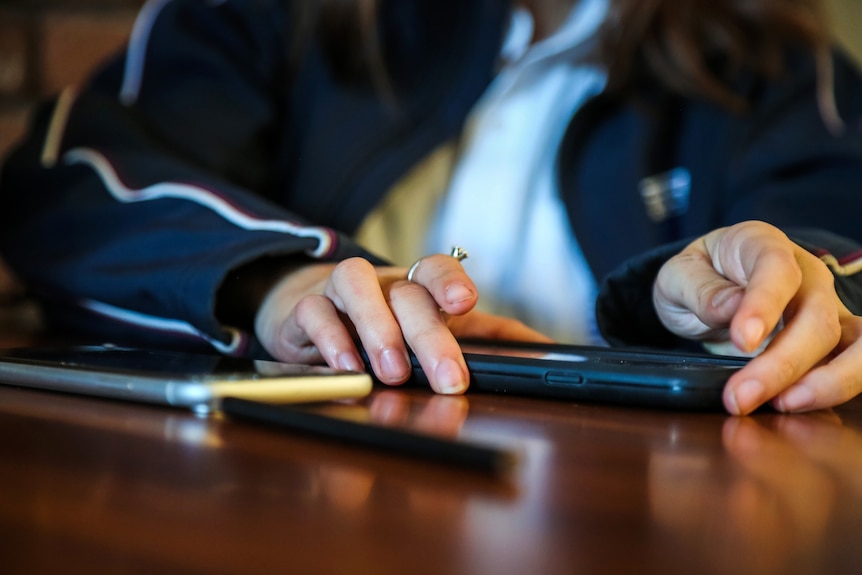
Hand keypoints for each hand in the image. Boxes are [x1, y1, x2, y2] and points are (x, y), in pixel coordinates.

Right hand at [254, 256, 548, 393]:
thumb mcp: (438, 330)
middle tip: (448, 378)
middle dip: (430, 335)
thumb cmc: (385, 324)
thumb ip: (490, 337)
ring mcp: (340, 291)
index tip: (465, 303)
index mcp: (416, 286)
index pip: (437, 268)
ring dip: (378, 328)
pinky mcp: (302, 310)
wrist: (308, 312)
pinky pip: (312, 312)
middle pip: (407, 293)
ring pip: (355, 284)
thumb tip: (546, 348)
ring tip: (392, 371)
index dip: (451, 282)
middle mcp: (381, 283)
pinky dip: (331, 338)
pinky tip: (347, 367)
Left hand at [653, 221, 861, 414]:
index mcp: (762, 245)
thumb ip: (700, 289)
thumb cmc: (697, 276)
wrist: (710, 285)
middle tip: (740, 398)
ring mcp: (827, 307)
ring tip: (782, 405)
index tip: (743, 339)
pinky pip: (854, 365)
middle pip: (816, 318)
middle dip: (781, 364)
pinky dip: (835, 389)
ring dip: (824, 382)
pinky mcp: (835, 341)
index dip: (764, 305)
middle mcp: (806, 274)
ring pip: (852, 344)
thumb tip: (730, 308)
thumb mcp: (677, 276)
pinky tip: (798, 405)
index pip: (776, 270)